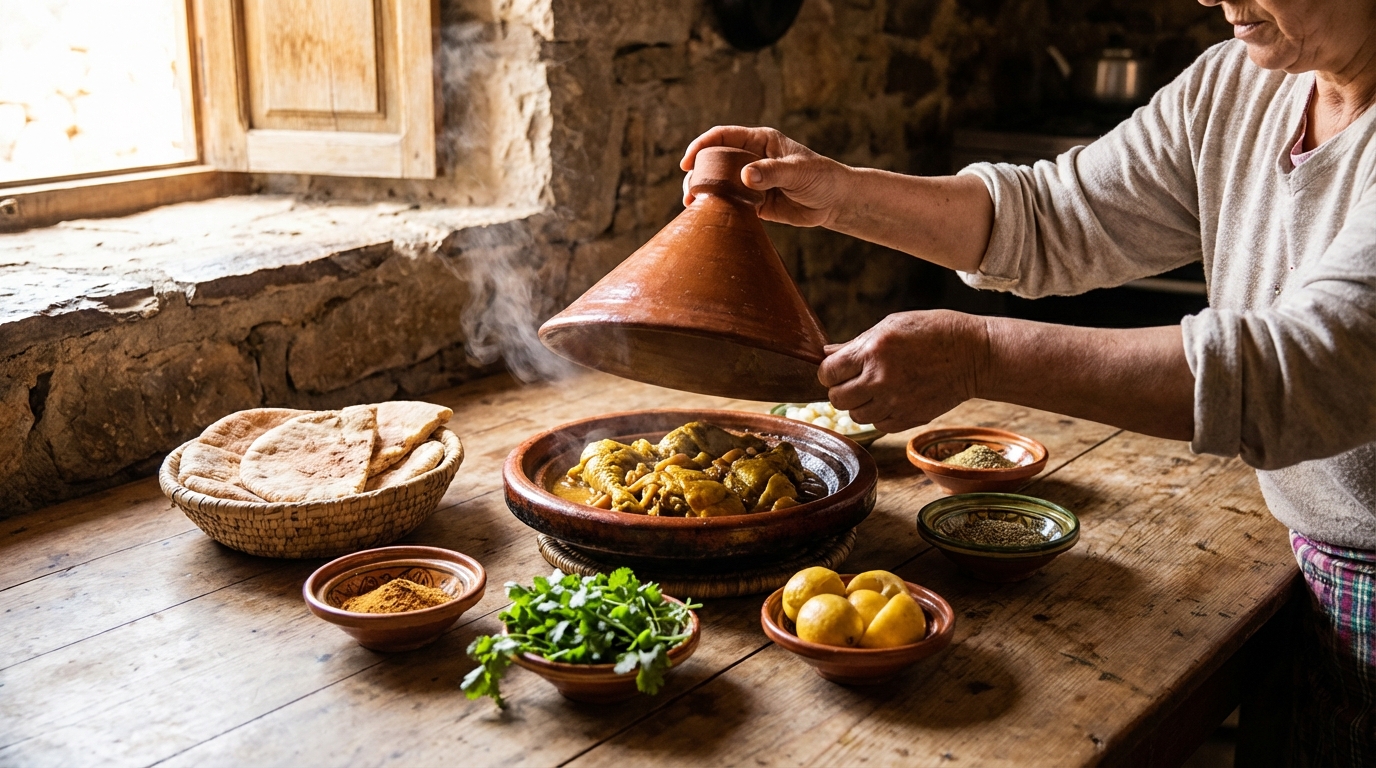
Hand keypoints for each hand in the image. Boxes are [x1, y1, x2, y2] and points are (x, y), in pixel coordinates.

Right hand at [680, 125, 851, 227]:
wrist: (834, 202)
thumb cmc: (821, 177)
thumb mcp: (799, 172)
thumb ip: (772, 173)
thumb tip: (745, 176)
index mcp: (759, 142)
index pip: (723, 137)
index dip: (701, 145)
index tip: (687, 162)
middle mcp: (751, 159)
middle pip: (714, 161)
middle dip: (697, 173)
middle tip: (689, 191)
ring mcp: (750, 181)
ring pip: (719, 184)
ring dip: (704, 193)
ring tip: (691, 205)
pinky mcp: (753, 203)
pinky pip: (730, 204)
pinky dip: (718, 209)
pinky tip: (708, 217)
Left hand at [817, 311, 986, 432]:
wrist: (975, 355)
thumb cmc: (934, 332)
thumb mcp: (892, 325)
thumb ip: (857, 343)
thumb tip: (827, 353)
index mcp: (873, 351)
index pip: (828, 373)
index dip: (829, 372)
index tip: (837, 369)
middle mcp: (880, 379)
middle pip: (837, 399)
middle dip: (840, 389)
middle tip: (854, 380)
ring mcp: (895, 402)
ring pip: (855, 416)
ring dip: (860, 404)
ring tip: (876, 389)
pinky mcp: (909, 418)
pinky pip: (878, 425)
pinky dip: (879, 415)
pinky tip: (891, 399)